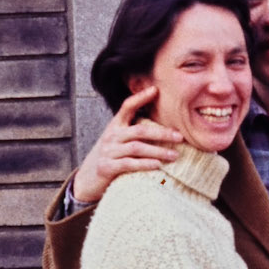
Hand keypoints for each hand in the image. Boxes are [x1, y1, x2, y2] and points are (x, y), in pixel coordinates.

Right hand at [71, 85, 180, 203]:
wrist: (88, 178)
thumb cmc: (111, 156)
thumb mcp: (119, 139)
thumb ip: (134, 130)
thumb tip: (164, 125)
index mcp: (115, 125)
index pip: (127, 106)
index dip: (140, 97)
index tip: (156, 90)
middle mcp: (111, 135)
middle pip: (139, 130)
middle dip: (161, 133)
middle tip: (180, 136)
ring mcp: (108, 151)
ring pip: (136, 148)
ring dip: (158, 151)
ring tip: (175, 155)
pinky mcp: (107, 167)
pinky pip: (128, 164)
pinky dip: (145, 164)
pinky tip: (158, 165)